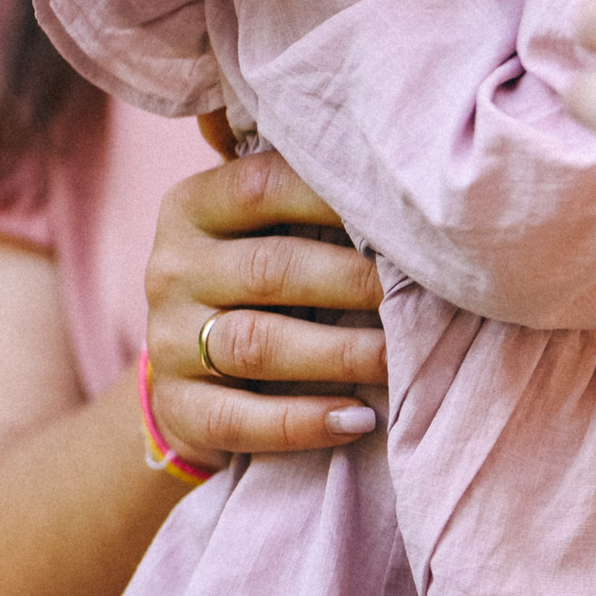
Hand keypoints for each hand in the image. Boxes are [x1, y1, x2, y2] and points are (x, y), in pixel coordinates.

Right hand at [143, 149, 387, 466]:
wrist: (195, 371)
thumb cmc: (264, 275)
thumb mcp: (270, 225)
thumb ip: (313, 193)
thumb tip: (408, 173)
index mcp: (194, 205)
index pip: (264, 186)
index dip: (338, 196)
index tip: (410, 213)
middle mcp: (172, 268)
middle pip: (271, 268)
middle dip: (356, 281)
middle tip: (427, 292)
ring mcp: (168, 342)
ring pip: (258, 344)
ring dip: (342, 353)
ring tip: (403, 358)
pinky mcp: (177, 408)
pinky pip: (239, 419)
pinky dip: (303, 422)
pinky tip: (359, 418)